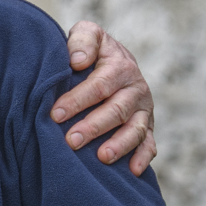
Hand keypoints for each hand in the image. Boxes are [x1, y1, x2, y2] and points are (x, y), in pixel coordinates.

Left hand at [52, 22, 155, 174]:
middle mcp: (136, 88)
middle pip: (117, 110)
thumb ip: (83, 40)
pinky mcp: (148, 126)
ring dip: (120, 145)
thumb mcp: (88, 34)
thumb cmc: (91, 50)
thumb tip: (78, 60)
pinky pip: (149, 144)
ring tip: (102, 157)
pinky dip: (143, 157)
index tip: (56, 114)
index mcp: (120, 66)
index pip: (99, 84)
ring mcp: (144, 110)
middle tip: (72, 141)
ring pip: (135, 129)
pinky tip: (132, 171)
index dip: (78, 99)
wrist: (113, 60)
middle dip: (94, 127)